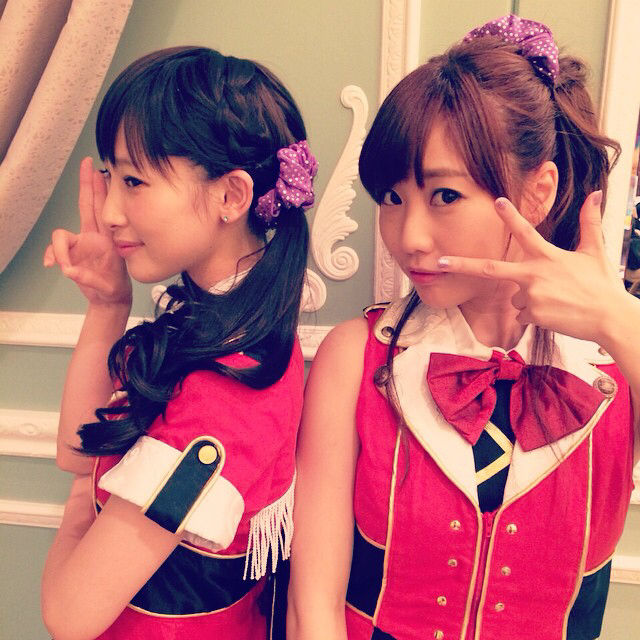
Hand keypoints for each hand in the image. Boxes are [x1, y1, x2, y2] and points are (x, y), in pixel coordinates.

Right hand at [44, 157, 131, 306]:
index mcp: (108, 240)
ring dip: (59, 249)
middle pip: (87, 205)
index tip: (96, 170)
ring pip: (62, 233)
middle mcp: (95, 237)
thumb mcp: (109, 287)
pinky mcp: (72, 253)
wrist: (109, 300)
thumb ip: (89, 278)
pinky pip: (56, 250)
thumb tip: (70, 271)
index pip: (102, 210)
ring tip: (63, 268)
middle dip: (86, 184)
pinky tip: (54, 267)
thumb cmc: (114, 289)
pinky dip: (53, 256)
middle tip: (87, 164)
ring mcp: (82, 244)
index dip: (98, 190)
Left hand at [437, 192, 625, 343]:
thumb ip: (589, 222)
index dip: (510, 215)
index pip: (525, 231)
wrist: (609, 318)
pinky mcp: (532, 315)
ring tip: (556, 300)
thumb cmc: (601, 284)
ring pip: (515, 297)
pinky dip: (535, 314)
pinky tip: (555, 313)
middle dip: (462, 265)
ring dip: (528, 298)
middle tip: (439, 263)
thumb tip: (596, 194)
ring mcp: (531, 296)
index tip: (496, 201)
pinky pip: (523, 314)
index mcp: (547, 256)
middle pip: (489, 269)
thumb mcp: (594, 251)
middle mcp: (534, 275)